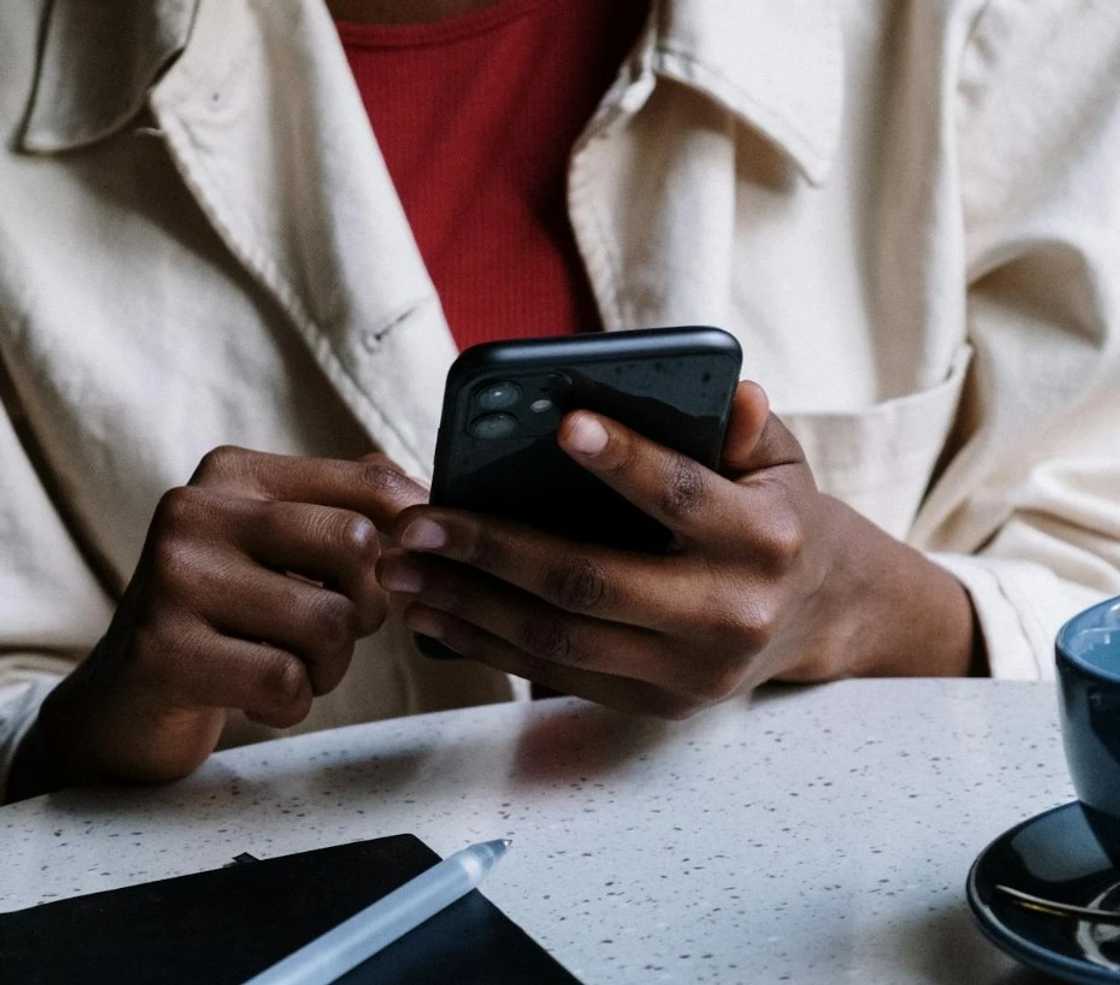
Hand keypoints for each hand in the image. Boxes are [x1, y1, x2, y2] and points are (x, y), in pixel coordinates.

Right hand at [27, 448, 425, 789]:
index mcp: (235, 474)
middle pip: (356, 545)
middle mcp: (196, 511)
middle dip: (367, 606)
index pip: (368, 481)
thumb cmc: (229, 617)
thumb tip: (425, 498)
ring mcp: (173, 578)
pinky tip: (256, 699)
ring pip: (329, 621)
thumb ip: (350, 508)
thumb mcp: (282, 548)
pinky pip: (285, 681)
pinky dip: (291, 705)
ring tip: (290, 668)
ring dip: (329, 666)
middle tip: (333, 632)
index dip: (411, 533)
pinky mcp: (163, 651)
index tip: (413, 566)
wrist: (128, 697)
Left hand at [376, 383, 978, 718]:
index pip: (682, 496)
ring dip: (469, 606)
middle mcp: (728, 613)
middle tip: (419, 524)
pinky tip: (438, 614)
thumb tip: (730, 389)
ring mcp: (689, 672)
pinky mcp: (658, 703)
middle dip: (494, 550)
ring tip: (403, 571)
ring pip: (560, 640)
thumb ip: (749, 430)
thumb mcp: (783, 466)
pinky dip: (490, 646)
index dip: (624, 462)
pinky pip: (558, 675)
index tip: (562, 425)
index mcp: (764, 539)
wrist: (823, 619)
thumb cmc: (784, 520)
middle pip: (592, 582)